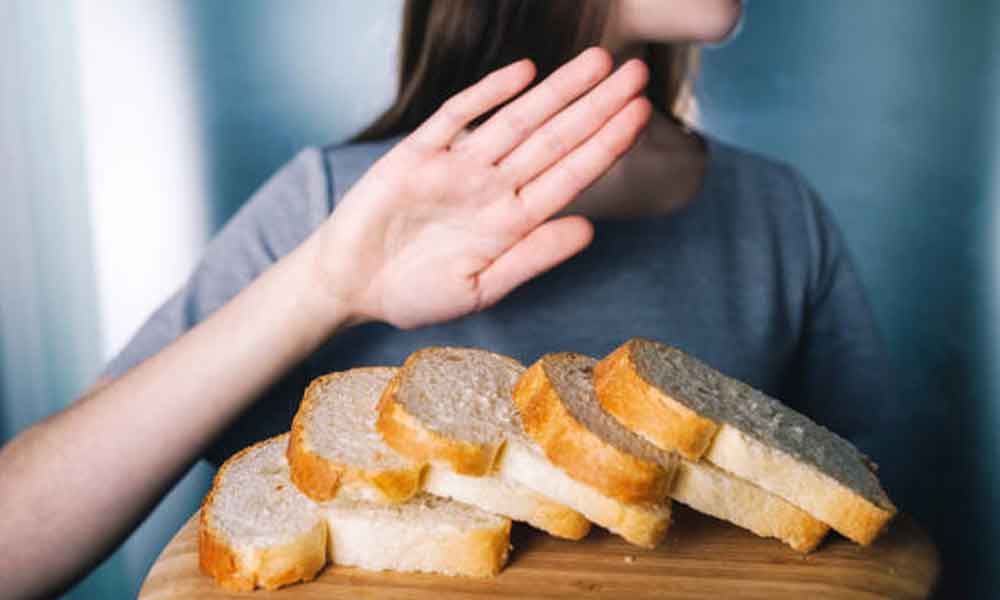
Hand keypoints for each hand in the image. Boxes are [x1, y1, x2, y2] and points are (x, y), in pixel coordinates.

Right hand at [314, 47, 650, 329]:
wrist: (349, 286)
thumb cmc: (414, 295)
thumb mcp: (479, 289)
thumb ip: (531, 258)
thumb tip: (589, 230)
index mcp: (511, 222)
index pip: (570, 176)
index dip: (606, 145)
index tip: (641, 117)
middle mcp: (492, 187)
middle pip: (554, 139)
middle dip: (597, 106)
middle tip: (638, 73)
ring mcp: (457, 167)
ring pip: (516, 120)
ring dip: (556, 91)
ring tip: (599, 61)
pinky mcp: (417, 154)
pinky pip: (457, 117)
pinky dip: (489, 93)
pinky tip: (524, 72)